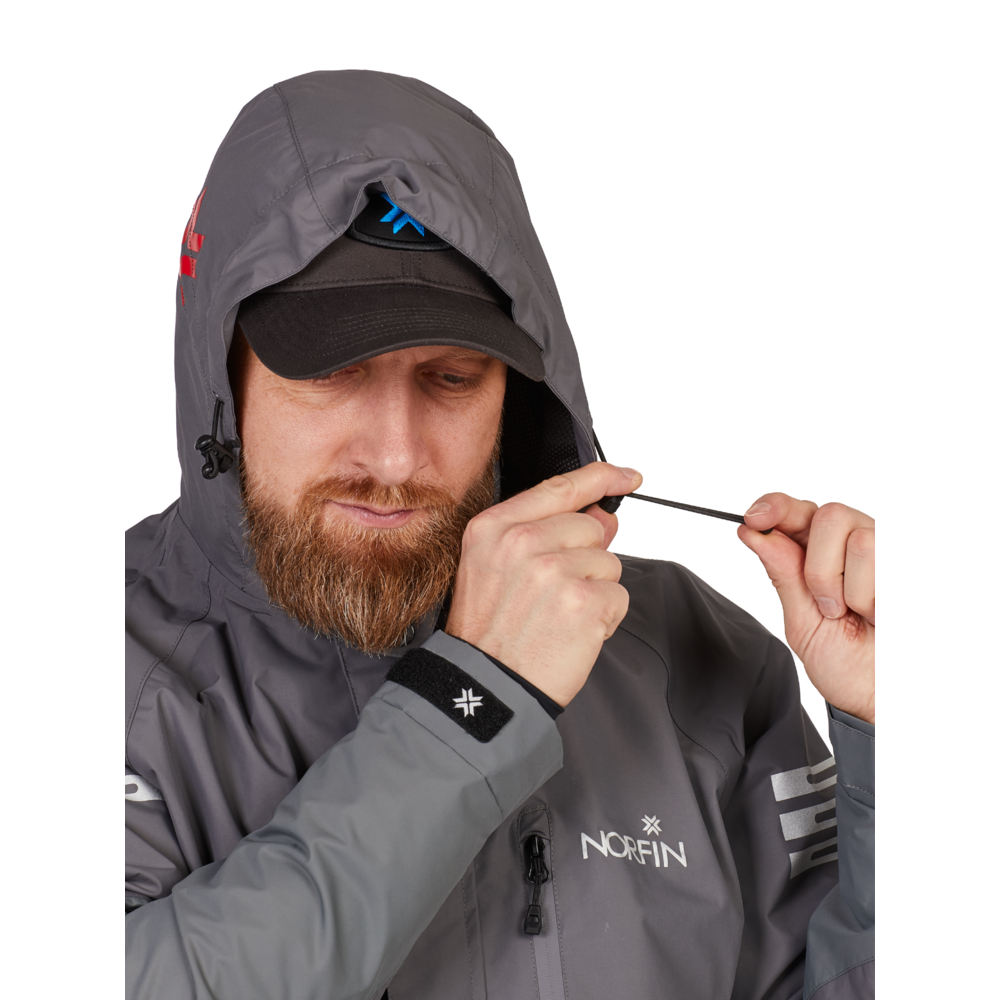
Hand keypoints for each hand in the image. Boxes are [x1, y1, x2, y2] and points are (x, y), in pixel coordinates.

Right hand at [446, 462, 641, 705]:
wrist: (486, 687)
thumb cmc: (489, 631)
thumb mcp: (494, 568)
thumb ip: (546, 532)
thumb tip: (602, 516)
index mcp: (495, 528)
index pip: (560, 487)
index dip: (601, 477)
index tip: (627, 476)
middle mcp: (522, 542)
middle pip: (590, 528)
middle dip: (585, 558)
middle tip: (553, 595)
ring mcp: (554, 571)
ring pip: (608, 563)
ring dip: (595, 590)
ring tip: (558, 616)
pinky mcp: (584, 602)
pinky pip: (618, 595)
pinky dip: (604, 617)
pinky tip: (572, 632)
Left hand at [738, 495, 874, 723]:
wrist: (885, 697)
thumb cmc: (847, 664)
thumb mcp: (802, 622)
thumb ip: (783, 574)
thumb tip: (753, 532)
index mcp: (819, 554)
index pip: (797, 512)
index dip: (776, 506)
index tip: (754, 519)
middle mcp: (854, 545)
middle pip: (829, 515)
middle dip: (820, 568)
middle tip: (830, 607)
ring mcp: (890, 553)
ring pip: (860, 540)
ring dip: (853, 591)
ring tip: (864, 616)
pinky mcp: (916, 567)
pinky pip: (888, 562)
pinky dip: (877, 599)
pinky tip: (884, 616)